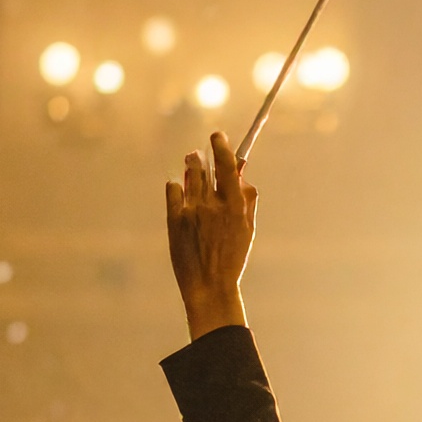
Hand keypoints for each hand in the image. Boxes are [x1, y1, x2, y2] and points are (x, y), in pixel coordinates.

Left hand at [166, 131, 256, 338]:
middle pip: (205, 166)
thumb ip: (247, 199)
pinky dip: (177, 186)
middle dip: (201, 156)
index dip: (222, 146)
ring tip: (192, 162)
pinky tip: (180, 189)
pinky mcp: (174, 219)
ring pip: (189, 175)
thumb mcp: (248, 228)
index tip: (217, 135)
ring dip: (191, 166)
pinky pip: (173, 189)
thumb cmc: (232, 257)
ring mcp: (192, 211)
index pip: (228, 166)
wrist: (209, 285)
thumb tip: (242, 173)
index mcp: (235, 206)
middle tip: (198, 153)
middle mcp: (213, 205)